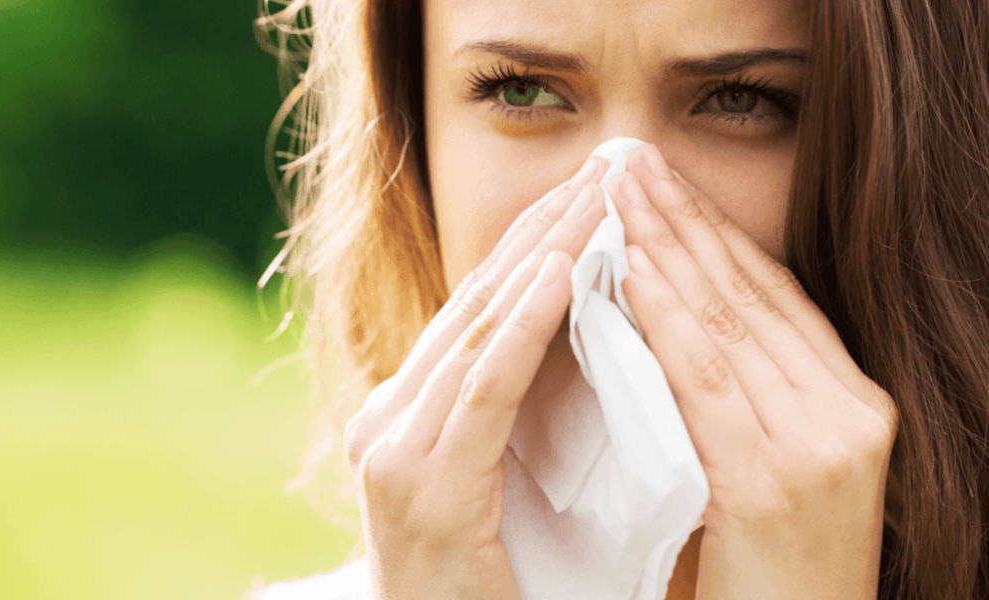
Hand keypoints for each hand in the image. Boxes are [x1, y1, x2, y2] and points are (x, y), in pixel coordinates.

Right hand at [342, 157, 609, 599]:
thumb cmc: (492, 590)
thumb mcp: (501, 483)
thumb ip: (519, 414)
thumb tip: (585, 333)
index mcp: (404, 418)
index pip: (475, 313)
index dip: (531, 246)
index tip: (587, 192)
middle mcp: (386, 422)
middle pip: (473, 306)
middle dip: (541, 233)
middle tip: (602, 169)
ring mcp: (393, 454)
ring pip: (477, 333)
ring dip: (543, 259)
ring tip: (598, 198)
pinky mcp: (422, 489)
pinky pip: (483, 392)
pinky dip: (523, 329)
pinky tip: (562, 274)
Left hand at [607, 144, 898, 599]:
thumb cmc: (767, 569)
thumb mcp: (768, 463)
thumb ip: (741, 391)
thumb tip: (673, 312)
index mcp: (855, 403)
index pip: (776, 296)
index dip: (716, 231)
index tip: (665, 180)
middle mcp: (851, 413)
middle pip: (752, 294)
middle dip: (685, 219)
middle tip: (631, 159)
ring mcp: (822, 444)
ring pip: (729, 323)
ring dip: (667, 249)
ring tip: (621, 191)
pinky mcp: (776, 480)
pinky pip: (708, 380)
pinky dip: (665, 319)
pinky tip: (631, 270)